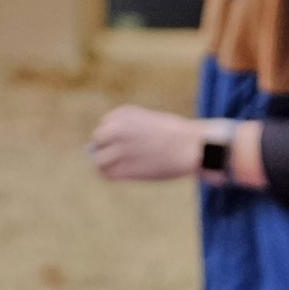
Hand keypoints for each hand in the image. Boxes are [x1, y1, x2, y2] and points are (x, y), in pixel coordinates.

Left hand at [89, 105, 209, 183]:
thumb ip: (128, 131)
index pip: (105, 125)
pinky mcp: (124, 168)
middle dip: (106, 148)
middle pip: (97, 140)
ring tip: (120, 168)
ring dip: (106, 164)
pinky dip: (111, 175)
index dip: (114, 136)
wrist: (190, 146)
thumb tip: (99, 149)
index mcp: (123, 114)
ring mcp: (119, 149)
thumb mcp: (148, 122)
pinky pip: (107, 174)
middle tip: (120, 157)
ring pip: (99, 159)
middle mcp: (116, 129)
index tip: (129, 142)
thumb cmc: (175, 135)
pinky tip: (123, 175)